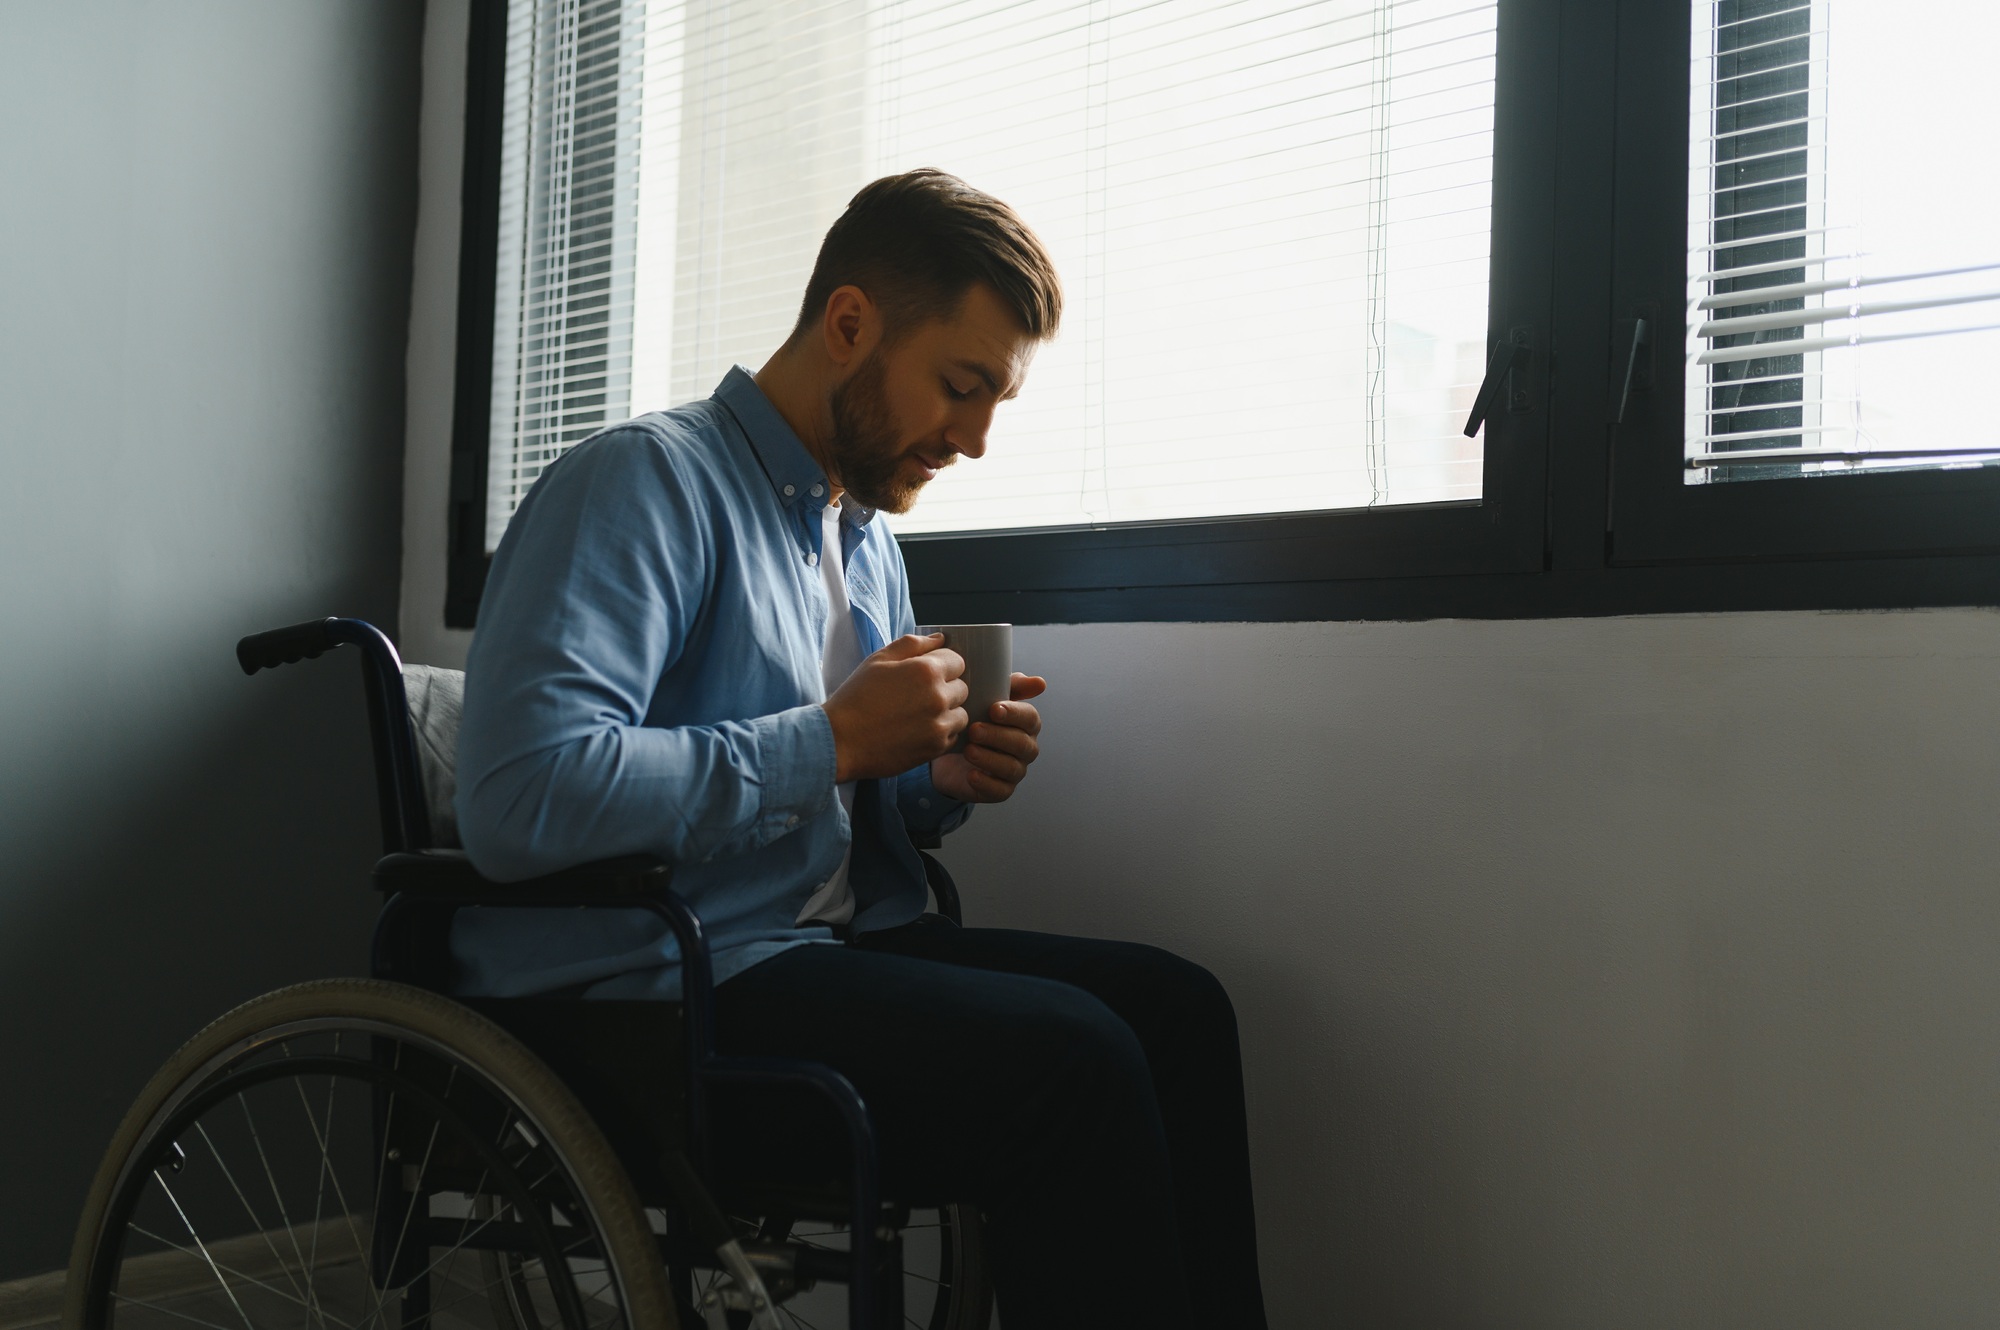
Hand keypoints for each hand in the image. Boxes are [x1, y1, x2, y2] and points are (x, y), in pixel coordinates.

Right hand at [823, 634, 967, 781]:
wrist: (840, 741)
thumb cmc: (856, 697)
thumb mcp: (878, 659)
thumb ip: (913, 644)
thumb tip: (940, 638)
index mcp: (926, 670)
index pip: (957, 661)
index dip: (942, 665)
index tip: (927, 673)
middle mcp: (938, 697)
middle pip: (962, 688)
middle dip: (946, 688)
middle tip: (919, 695)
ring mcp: (939, 725)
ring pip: (961, 714)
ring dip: (947, 712)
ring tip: (920, 714)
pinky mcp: (935, 748)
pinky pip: (952, 736)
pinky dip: (941, 733)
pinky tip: (918, 730)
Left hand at [929, 674, 1046, 803]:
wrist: (950, 751)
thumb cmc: (974, 719)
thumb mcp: (987, 698)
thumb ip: (1011, 687)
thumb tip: (1039, 683)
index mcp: (1026, 724)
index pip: (1030, 718)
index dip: (1015, 714)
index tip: (994, 709)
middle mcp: (1026, 748)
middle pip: (1022, 744)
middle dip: (998, 736)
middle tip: (974, 729)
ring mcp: (1015, 771)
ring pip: (1012, 768)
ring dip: (990, 759)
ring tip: (969, 750)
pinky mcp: (1001, 790)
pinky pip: (1000, 791)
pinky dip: (986, 783)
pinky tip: (971, 775)